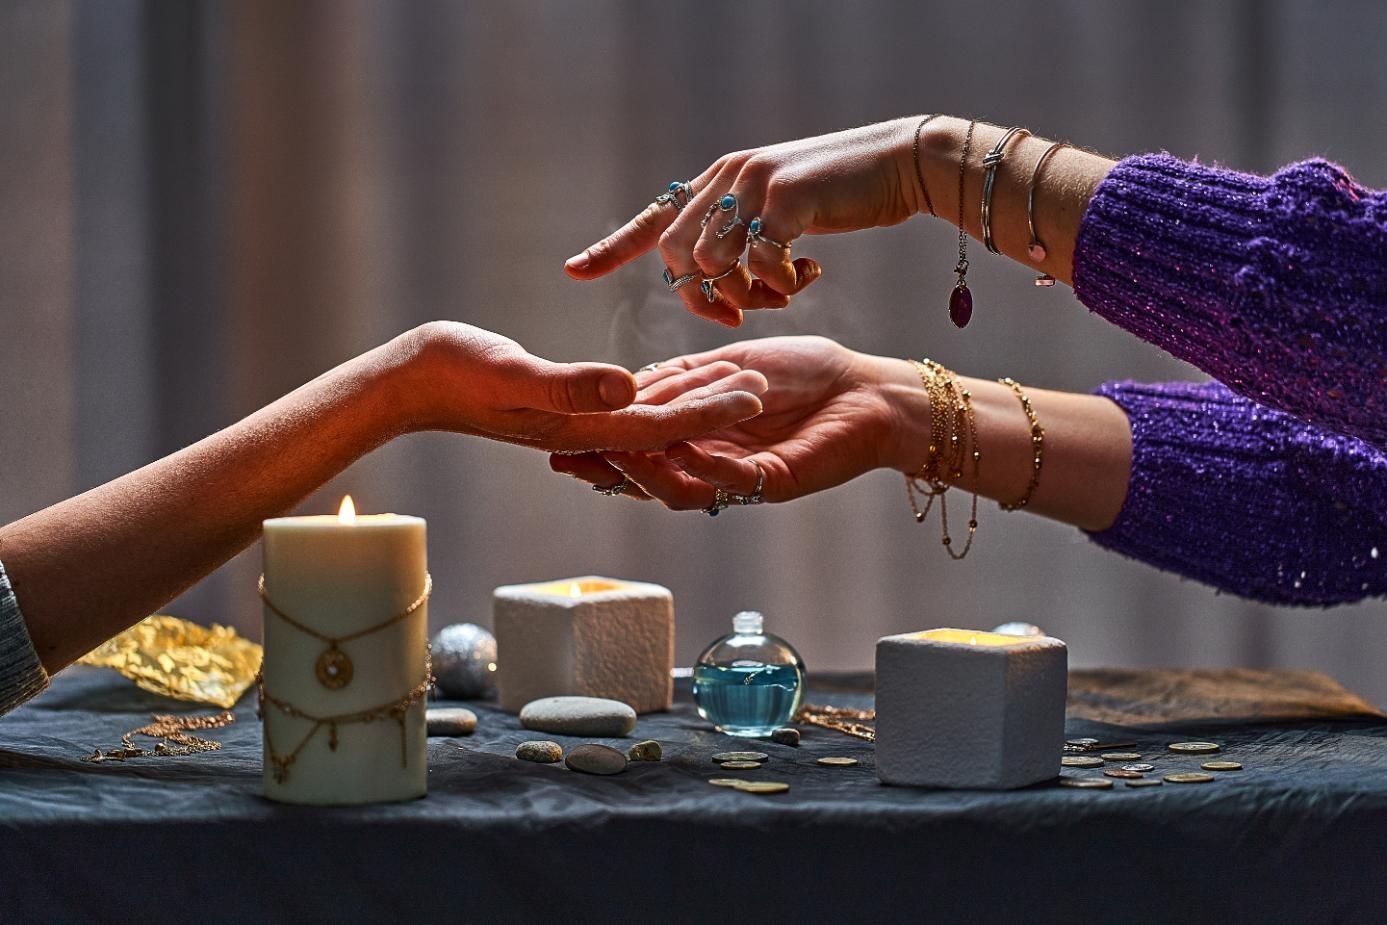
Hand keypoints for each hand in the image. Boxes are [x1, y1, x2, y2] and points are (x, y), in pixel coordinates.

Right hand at [389, 322, 768, 453]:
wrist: (407, 382)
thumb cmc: (449, 372)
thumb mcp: (509, 372)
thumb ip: (568, 385)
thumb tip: (629, 386)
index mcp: (578, 427)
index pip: (660, 423)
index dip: (709, 409)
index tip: (754, 391)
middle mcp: (584, 429)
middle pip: (666, 423)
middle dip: (716, 407)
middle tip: (766, 382)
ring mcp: (573, 421)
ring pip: (650, 414)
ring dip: (694, 398)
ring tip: (737, 378)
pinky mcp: (563, 405)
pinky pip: (623, 403)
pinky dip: (659, 391)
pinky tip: (680, 377)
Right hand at [551, 336, 924, 507]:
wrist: (865, 390)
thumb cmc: (803, 373)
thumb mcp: (727, 366)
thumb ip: (681, 377)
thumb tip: (627, 386)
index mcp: (696, 437)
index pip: (635, 447)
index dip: (598, 444)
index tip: (556, 436)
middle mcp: (710, 464)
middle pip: (645, 477)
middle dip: (605, 468)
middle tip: (566, 458)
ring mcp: (738, 480)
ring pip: (678, 489)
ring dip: (644, 472)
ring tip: (615, 454)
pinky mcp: (771, 485)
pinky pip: (727, 481)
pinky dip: (700, 464)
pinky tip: (679, 448)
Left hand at [564, 118, 924, 326]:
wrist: (897, 164)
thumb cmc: (841, 197)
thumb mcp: (779, 211)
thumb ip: (744, 236)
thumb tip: (720, 282)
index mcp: (717, 182)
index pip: (653, 219)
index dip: (612, 248)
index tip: (574, 270)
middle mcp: (726, 178)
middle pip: (676, 254)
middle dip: (700, 298)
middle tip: (737, 313)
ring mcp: (753, 184)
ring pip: (712, 261)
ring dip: (741, 295)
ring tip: (779, 295)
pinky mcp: (786, 197)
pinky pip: (760, 260)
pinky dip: (779, 284)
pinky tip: (807, 276)